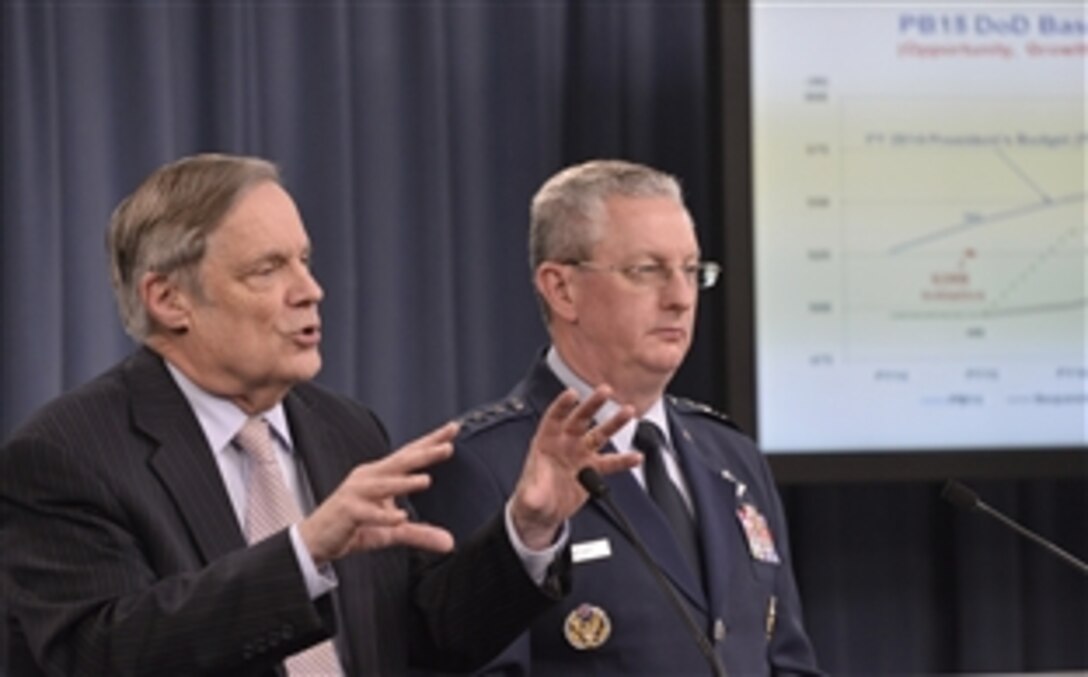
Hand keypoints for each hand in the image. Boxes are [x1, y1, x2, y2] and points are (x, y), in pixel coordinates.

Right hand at [299, 421, 458, 564]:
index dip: (431, 442)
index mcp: (381, 475)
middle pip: (400, 462)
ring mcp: (356, 493)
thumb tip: (449, 542)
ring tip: (425, 480)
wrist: (317, 540)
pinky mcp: (347, 511)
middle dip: (424, 453)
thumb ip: (420, 534)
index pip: (409, 454)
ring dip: (404, 482)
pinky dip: (383, 515)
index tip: (453, 429)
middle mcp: (369, 477)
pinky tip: (399, 517)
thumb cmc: (354, 527)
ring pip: (384, 484)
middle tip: (447, 447)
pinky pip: (367, 513)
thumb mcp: (393, 531)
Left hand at [510, 386, 638, 548]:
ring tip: (628, 412)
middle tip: (605, 391)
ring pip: (600, 434)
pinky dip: (624, 460)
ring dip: (614, 423)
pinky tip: (635, 457)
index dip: (563, 406)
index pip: (554, 418)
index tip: (572, 394)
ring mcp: (580, 455)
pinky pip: (611, 463)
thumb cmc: (532, 497)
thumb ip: (532, 493)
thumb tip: (533, 494)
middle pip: (580, 419)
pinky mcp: (592, 469)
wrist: (543, 513)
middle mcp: (565, 444)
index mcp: (546, 442)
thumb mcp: (528, 496)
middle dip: (593, 405)